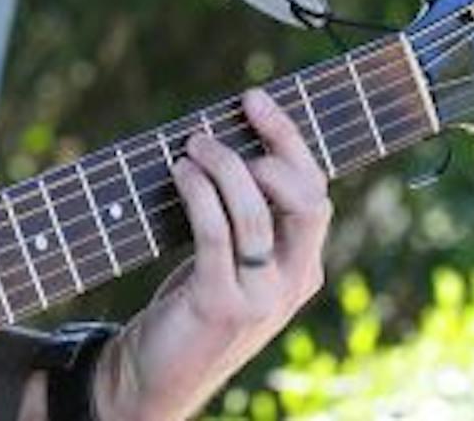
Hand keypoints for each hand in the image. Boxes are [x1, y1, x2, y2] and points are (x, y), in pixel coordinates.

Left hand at [93, 89, 331, 420]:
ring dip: (223, 165)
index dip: (289, 138)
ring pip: (257, 211)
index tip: (254, 99)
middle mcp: (293, 280)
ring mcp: (261, 296)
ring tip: (192, 145)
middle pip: (306, 198)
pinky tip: (180, 173)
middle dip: (273, 146)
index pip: (314, 189)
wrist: (158, 374)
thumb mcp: (231, 260)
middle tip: (228, 120)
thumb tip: (224, 136)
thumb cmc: (190, 304)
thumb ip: (243, 216)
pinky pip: (216, 234)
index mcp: (303, 264)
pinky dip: (199, 194)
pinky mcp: (221, 305)